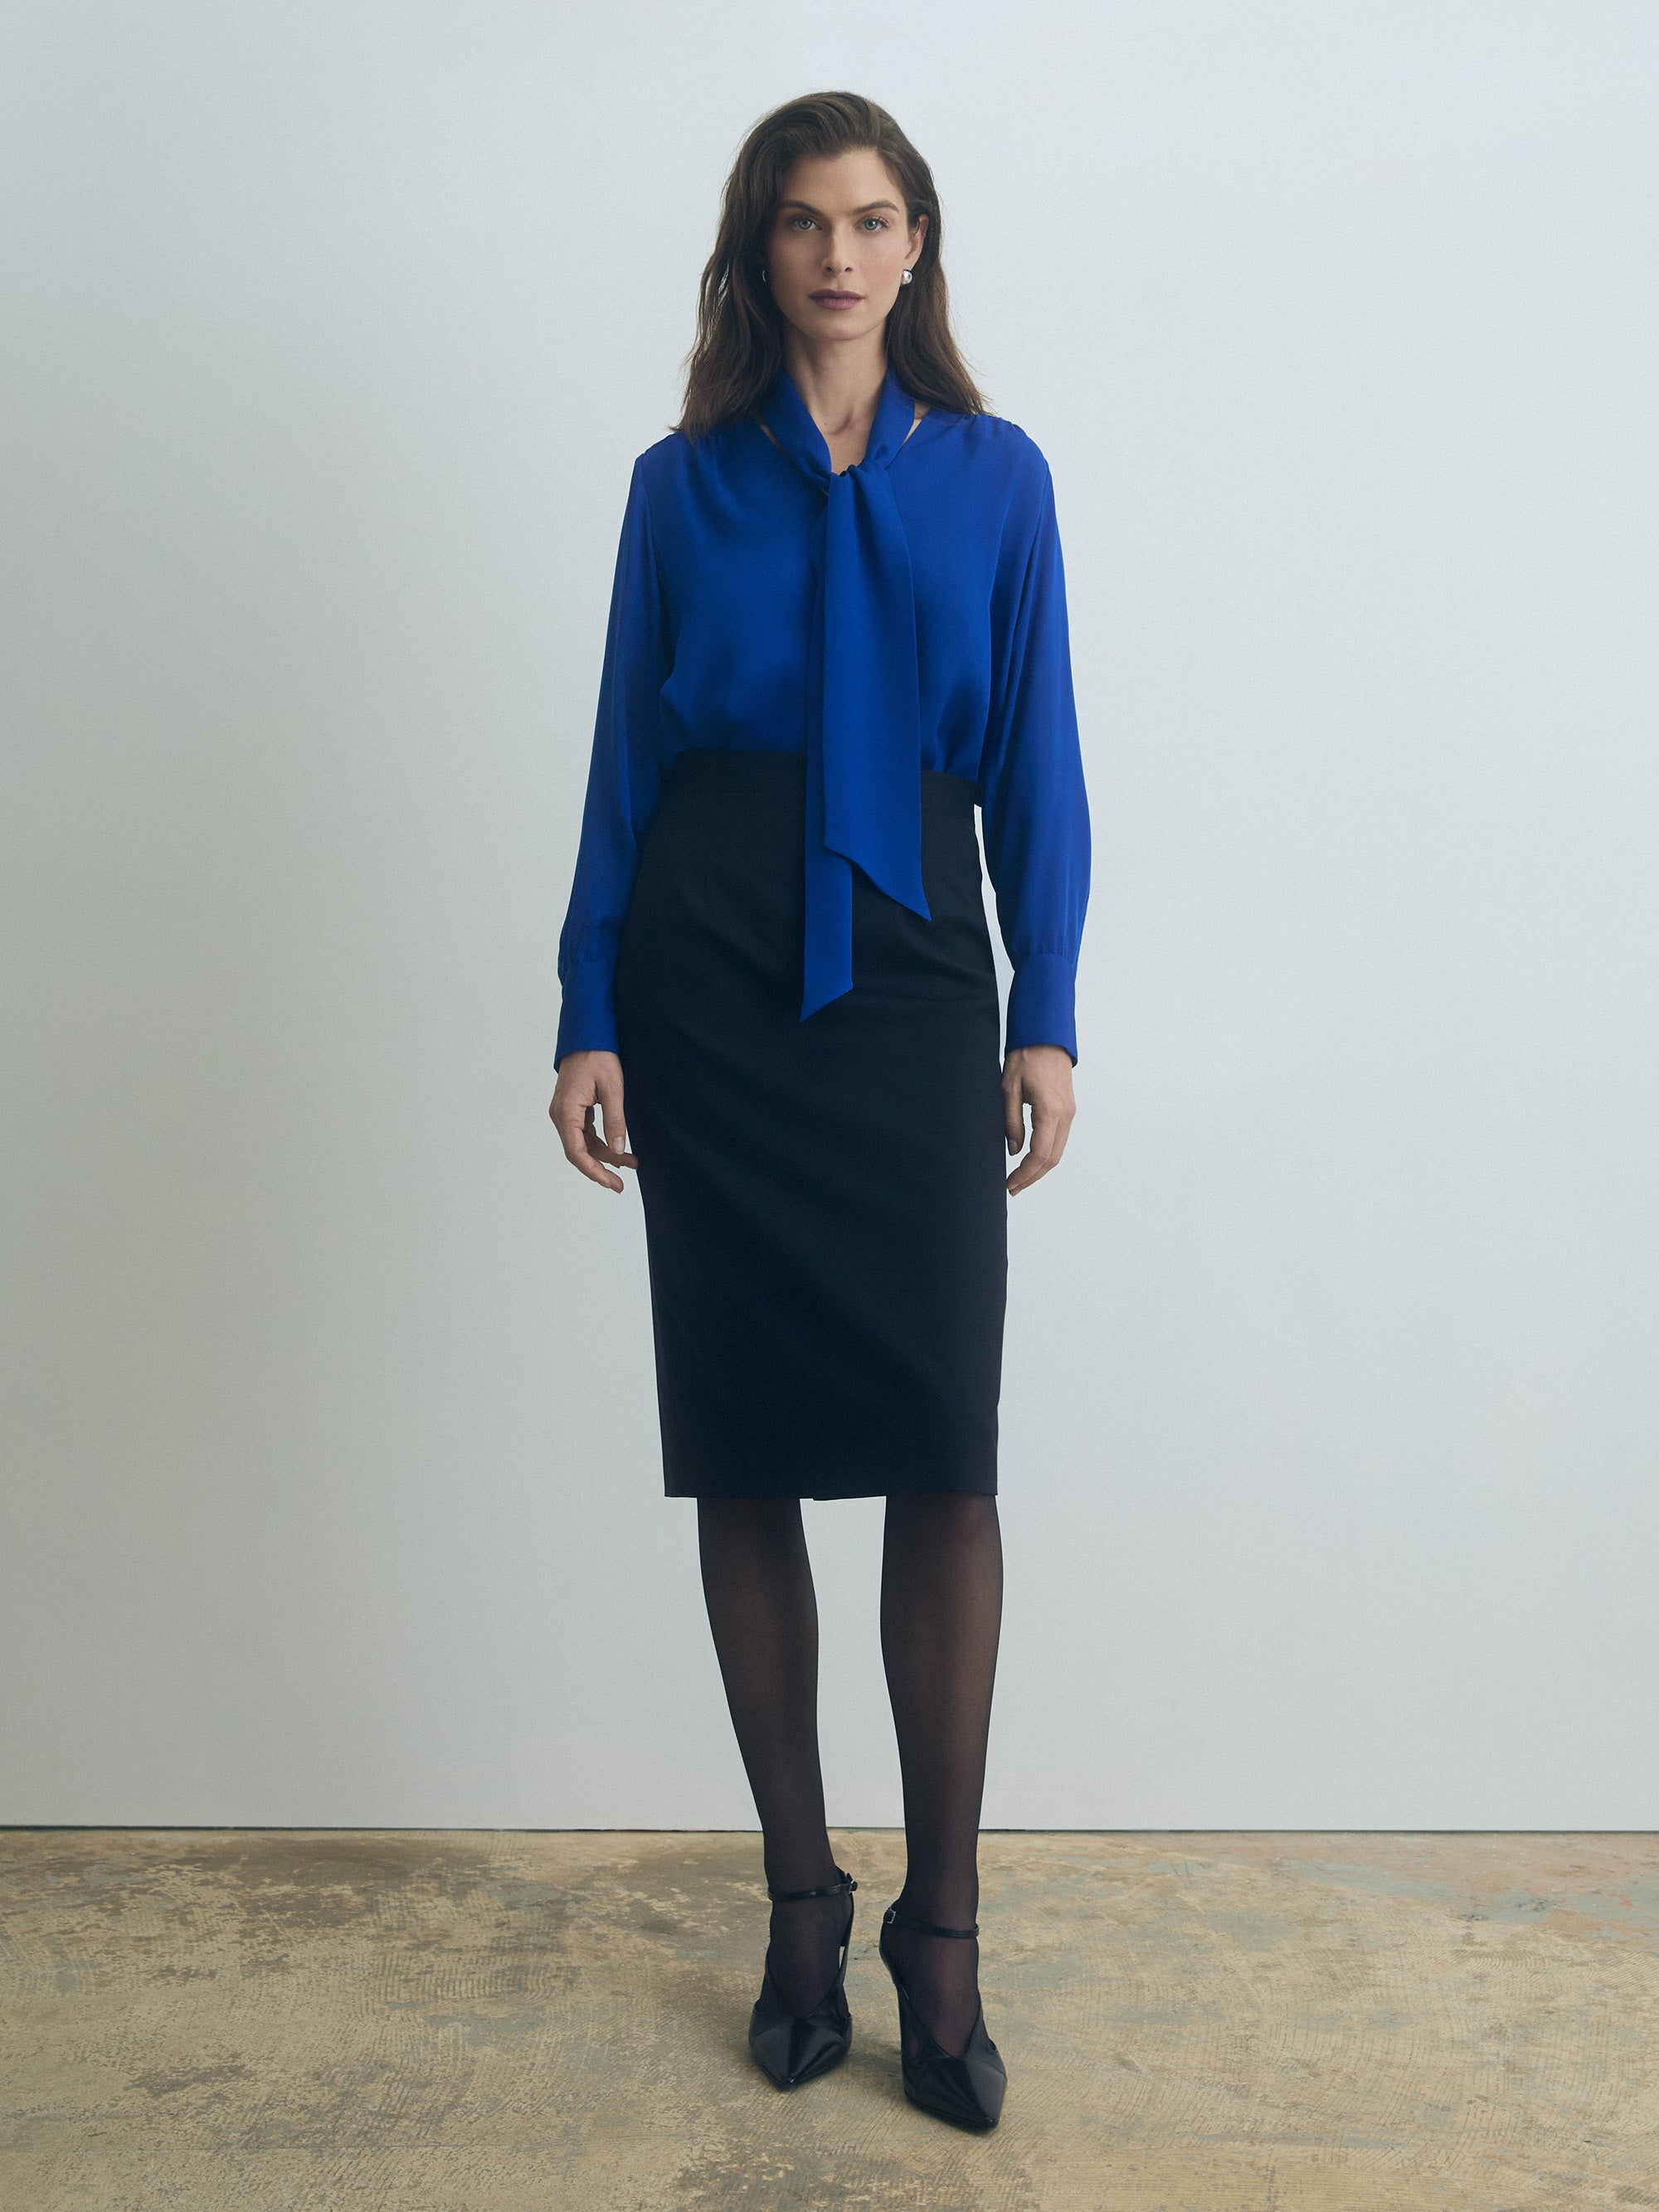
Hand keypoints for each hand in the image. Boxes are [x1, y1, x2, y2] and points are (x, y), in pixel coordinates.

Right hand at [549, 1050, 637, 1192]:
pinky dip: (601, 1142)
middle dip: (601, 1168)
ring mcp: (565, 1113)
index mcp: (566, 1112)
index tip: (610, 1183)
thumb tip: (618, 1150)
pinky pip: (585, 1133)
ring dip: (605, 1155)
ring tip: (631, 1163)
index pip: (576, 1152)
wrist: (587, 1036)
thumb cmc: (598, 1057)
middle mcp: (560, 1115)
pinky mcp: (572, 1110)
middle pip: (579, 1151)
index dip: (593, 1171)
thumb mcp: (613, 1089)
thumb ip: (615, 1121)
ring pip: (583, 1144)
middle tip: (621, 1184)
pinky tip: (619, 1148)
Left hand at [1002, 1044, 1075, 1195]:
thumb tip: (1014, 1150)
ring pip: (1058, 1151)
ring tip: (1020, 1178)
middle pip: (1052, 1159)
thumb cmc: (1026, 1056)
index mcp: (1049, 1110)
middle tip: (1013, 1188)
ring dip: (1040, 1168)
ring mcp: (1070, 1112)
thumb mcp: (1008, 1089)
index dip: (1025, 1174)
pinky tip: (1031, 1159)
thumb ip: (1011, 1122)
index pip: (1039, 1154)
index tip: (1010, 1184)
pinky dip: (1046, 1154)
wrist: (1046, 1036)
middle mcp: (1065, 1115)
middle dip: (1032, 1177)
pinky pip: (1060, 1139)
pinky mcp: (1068, 1109)